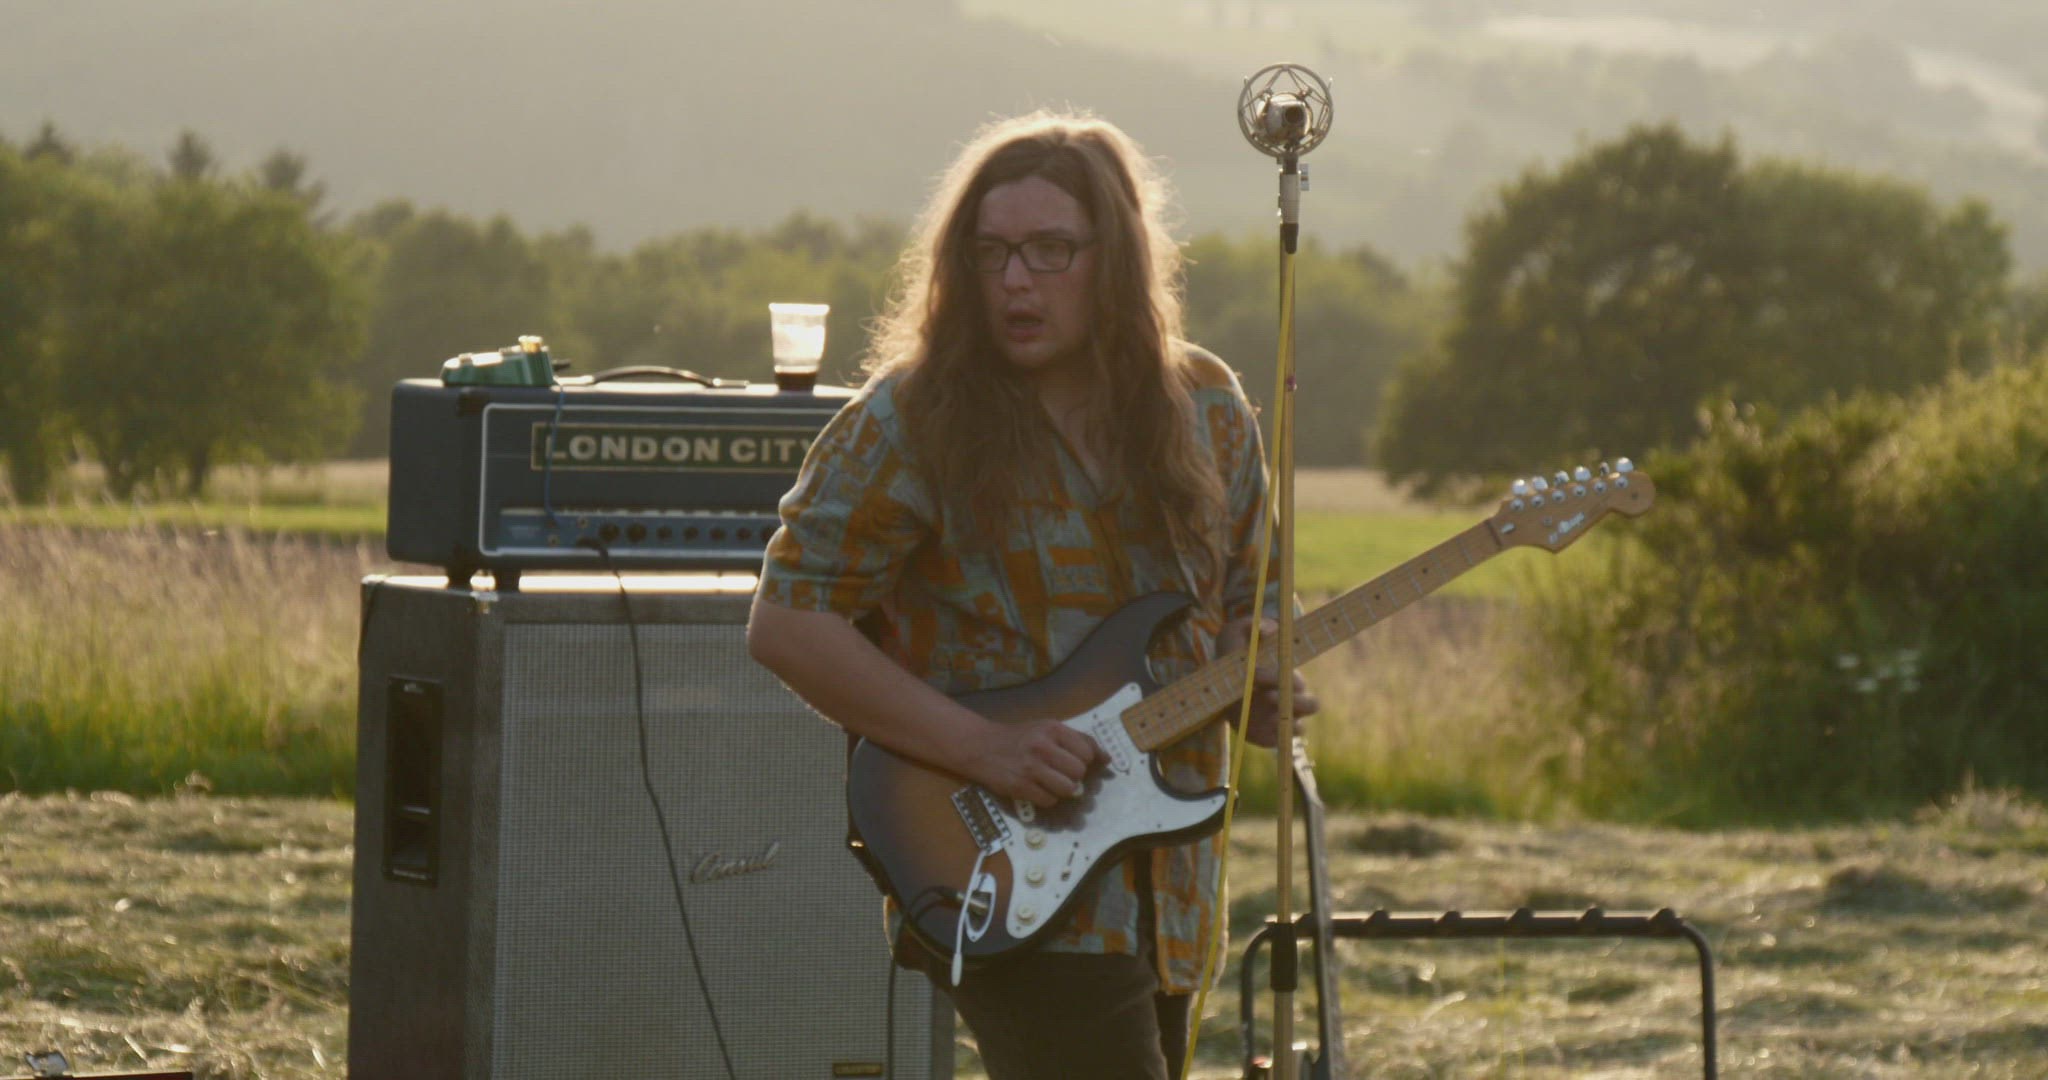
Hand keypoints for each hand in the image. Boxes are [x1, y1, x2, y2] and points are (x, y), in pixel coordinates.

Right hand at [960, 717, 1102, 808]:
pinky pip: (1049, 800)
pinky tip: (1037, 788)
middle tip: (1060, 772)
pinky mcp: (1020, 786)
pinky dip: (1047, 798)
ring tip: (1050, 782)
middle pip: (1079, 772)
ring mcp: (1031, 768)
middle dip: (1074, 776)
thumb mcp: (1047, 729)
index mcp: (1053, 729)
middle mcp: (1042, 746)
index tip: (1073, 761)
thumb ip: (1078, 740)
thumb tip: (1107, 759)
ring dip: (1063, 790)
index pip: (1087, 752)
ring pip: (1068, 789)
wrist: (981, 747)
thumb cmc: (1020, 737)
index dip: (1084, 760)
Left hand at [1217, 616, 1320, 748]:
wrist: (1214, 688)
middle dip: (1290, 700)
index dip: (1282, 677)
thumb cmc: (1230, 658)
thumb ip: (1250, 625)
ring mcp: (1281, 720)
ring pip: (1300, 727)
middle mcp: (1289, 699)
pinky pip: (1283, 742)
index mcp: (1287, 676)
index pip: (1298, 681)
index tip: (1255, 671)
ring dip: (1287, 722)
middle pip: (1310, 705)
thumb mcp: (1234, 635)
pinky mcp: (1270, 736)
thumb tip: (1268, 629)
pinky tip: (1260, 728)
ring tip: (1265, 716)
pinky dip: (1276, 737)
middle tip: (1264, 694)